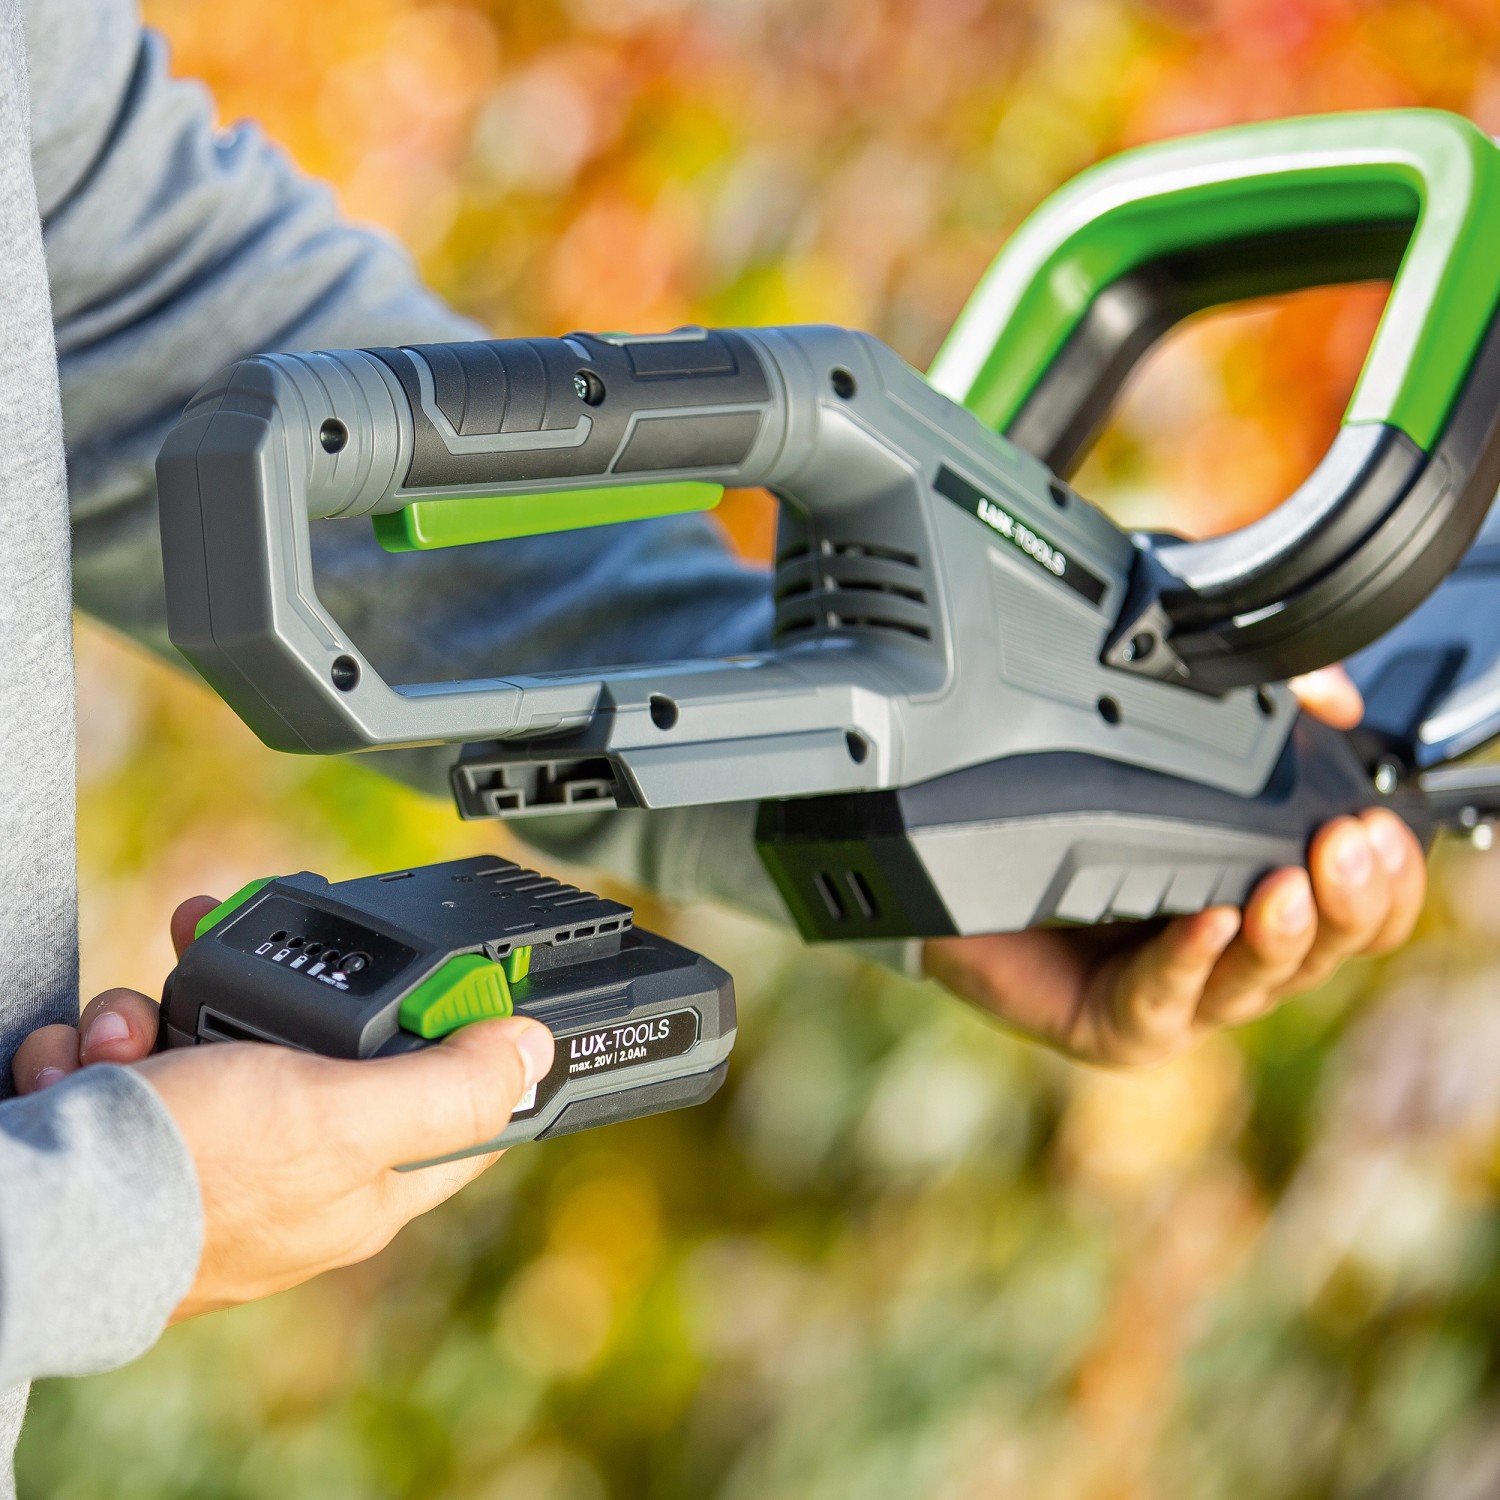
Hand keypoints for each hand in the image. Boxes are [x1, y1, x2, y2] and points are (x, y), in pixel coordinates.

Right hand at [14, 897, 553, 1320]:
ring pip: (228, 1035)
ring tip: (133, 1034)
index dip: (473, 1046)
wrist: (26, 1218)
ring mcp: (217, 1151)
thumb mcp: (341, 1116)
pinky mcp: (143, 1132)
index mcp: (365, 1184)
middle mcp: (298, 1171)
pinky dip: (111, 1043)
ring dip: (173, 1008)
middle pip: (329, 1044)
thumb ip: (445, 1086)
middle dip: (282, 994)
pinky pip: (148, 1054)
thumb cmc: (188, 1178)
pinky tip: (83, 1064)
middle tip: (242, 956)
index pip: (459, 1115)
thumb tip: (536, 1052)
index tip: (464, 982)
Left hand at [922, 669, 1426, 1066]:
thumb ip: (1256, 707)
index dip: (1387, 882)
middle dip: (1347, 902)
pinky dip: (1190, 958)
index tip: (1384, 829)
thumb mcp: (1166, 738)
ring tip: (1290, 886)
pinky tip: (1207, 919)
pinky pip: (1162, 998)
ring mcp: (1175, 994)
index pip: (1357, 914)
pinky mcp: (1114, 1023)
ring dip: (1284, 935)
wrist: (950, 859)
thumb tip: (1334, 701)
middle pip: (1321, 951)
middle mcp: (1225, 953)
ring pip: (1255, 982)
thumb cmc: (1058, 808)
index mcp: (1254, 896)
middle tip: (1348, 849)